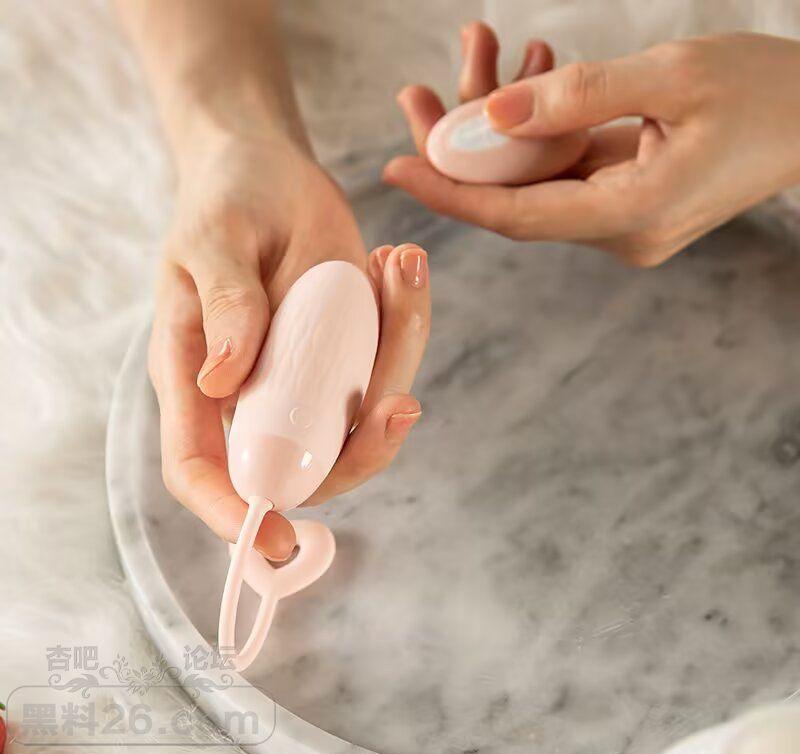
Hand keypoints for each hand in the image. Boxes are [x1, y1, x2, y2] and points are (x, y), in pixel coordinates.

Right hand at [148, 129, 430, 560]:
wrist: (269, 170)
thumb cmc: (227, 200)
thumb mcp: (214, 238)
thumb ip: (223, 305)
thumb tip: (222, 385)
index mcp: (197, 375)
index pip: (201, 467)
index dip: (233, 514)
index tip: (280, 539)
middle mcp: (253, 394)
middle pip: (307, 464)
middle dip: (366, 443)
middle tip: (403, 397)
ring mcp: (305, 379)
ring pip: (363, 417)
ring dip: (401, 353)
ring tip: (400, 265)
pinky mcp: (346, 354)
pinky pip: (388, 366)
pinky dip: (407, 324)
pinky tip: (397, 264)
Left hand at [385, 27, 799, 265]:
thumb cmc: (766, 92)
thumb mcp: (675, 75)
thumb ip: (581, 95)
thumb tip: (493, 114)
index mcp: (634, 215)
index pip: (519, 215)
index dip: (453, 194)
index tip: (397, 167)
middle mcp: (619, 232)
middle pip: (516, 200)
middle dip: (461, 151)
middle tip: (413, 98)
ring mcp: (620, 223)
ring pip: (534, 182)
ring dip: (496, 131)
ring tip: (468, 58)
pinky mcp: (622, 203)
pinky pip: (562, 171)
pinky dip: (535, 132)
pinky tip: (520, 77)